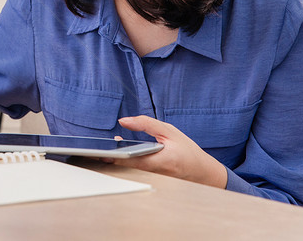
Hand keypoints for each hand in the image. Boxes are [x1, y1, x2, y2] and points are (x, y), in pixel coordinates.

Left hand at [111, 116, 227, 188]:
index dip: (116, 155)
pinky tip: (120, 153)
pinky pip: (134, 172)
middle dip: (113, 157)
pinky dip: (126, 162)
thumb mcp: (169, 131)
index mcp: (162, 160)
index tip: (105, 149)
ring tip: (107, 149)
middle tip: (101, 149)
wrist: (201, 172)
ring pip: (129, 170)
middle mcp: (156, 173)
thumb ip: (145, 124)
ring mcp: (152, 179)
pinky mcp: (150, 180)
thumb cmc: (187, 150)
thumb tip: (124, 121)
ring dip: (118, 159)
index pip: (133, 159)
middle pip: (127, 166)